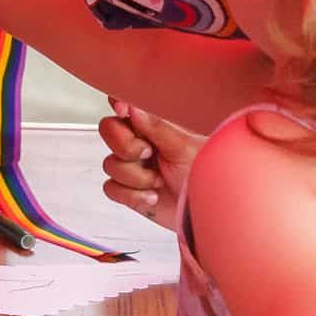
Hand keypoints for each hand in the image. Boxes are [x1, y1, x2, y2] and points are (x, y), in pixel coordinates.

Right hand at [99, 97, 202, 225]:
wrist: (206, 212)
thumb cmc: (205, 176)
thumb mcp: (184, 147)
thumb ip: (157, 127)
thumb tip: (134, 108)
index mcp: (154, 125)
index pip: (126, 104)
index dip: (118, 103)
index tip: (122, 110)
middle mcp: (140, 142)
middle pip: (108, 130)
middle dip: (126, 146)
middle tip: (149, 154)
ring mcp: (132, 166)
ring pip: (110, 163)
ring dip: (136, 176)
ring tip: (160, 181)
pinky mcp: (128, 190)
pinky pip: (111, 188)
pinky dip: (132, 195)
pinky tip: (152, 196)